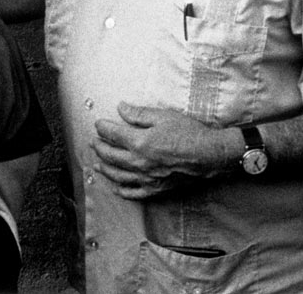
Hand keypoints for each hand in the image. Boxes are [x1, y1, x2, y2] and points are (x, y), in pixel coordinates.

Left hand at [91, 104, 233, 199]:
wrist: (209, 155)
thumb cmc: (189, 133)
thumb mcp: (164, 117)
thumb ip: (139, 114)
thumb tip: (120, 108)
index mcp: (140, 142)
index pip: (113, 134)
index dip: (103, 128)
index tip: (98, 124)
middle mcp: (139, 162)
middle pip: (111, 156)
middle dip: (99, 148)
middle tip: (93, 142)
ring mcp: (146, 178)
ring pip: (117, 176)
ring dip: (105, 168)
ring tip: (98, 164)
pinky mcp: (155, 188)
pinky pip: (132, 193)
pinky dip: (121, 190)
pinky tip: (116, 187)